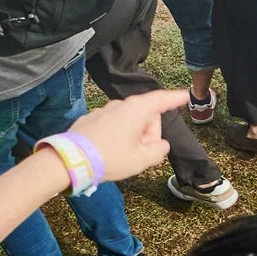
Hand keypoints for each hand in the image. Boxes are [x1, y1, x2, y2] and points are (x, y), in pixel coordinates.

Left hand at [64, 90, 183, 184]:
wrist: (70, 160)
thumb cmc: (109, 158)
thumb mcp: (140, 160)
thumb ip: (157, 151)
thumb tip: (160, 144)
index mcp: (136, 110)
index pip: (161, 100)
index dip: (175, 98)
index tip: (185, 95)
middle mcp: (120, 105)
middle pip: (145, 114)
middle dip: (149, 132)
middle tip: (143, 153)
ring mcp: (104, 110)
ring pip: (128, 120)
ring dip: (133, 135)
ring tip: (123, 156)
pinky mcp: (91, 118)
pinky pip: (112, 124)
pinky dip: (117, 135)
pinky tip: (108, 152)